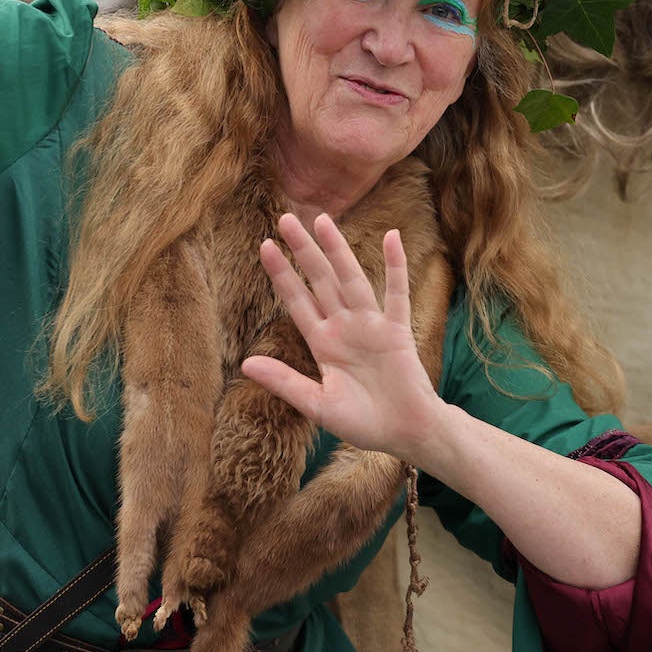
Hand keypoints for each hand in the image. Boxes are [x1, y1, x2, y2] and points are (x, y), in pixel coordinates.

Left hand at [242, 213, 447, 460]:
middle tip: (285, 218)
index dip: (282, 275)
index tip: (265, 247)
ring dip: (338, 250)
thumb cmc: (363, 423)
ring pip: (351, 279)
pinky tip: (392, 238)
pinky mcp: (397, 330)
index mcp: (323, 344)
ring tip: (323, 219)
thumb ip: (284, 382)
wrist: (405, 433)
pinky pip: (397, 294)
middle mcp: (344, 327)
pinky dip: (395, 267)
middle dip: (303, 251)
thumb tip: (245, 364)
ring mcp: (371, 325)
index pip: (297, 302)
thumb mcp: (317, 405)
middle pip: (320, 281)